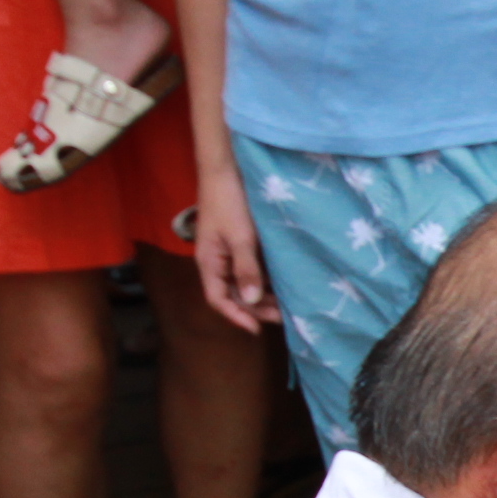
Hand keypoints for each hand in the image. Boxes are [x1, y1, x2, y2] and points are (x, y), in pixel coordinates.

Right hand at [192, 161, 277, 331]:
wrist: (228, 168)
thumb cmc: (230, 201)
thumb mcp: (240, 237)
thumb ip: (246, 269)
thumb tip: (252, 301)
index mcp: (209, 262)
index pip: (218, 300)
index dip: (236, 316)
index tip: (257, 329)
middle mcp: (217, 261)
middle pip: (233, 295)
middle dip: (256, 308)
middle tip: (283, 317)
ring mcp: (229, 252)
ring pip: (244, 283)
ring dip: (263, 295)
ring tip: (287, 305)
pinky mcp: (241, 243)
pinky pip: (252, 268)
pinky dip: (266, 279)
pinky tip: (284, 284)